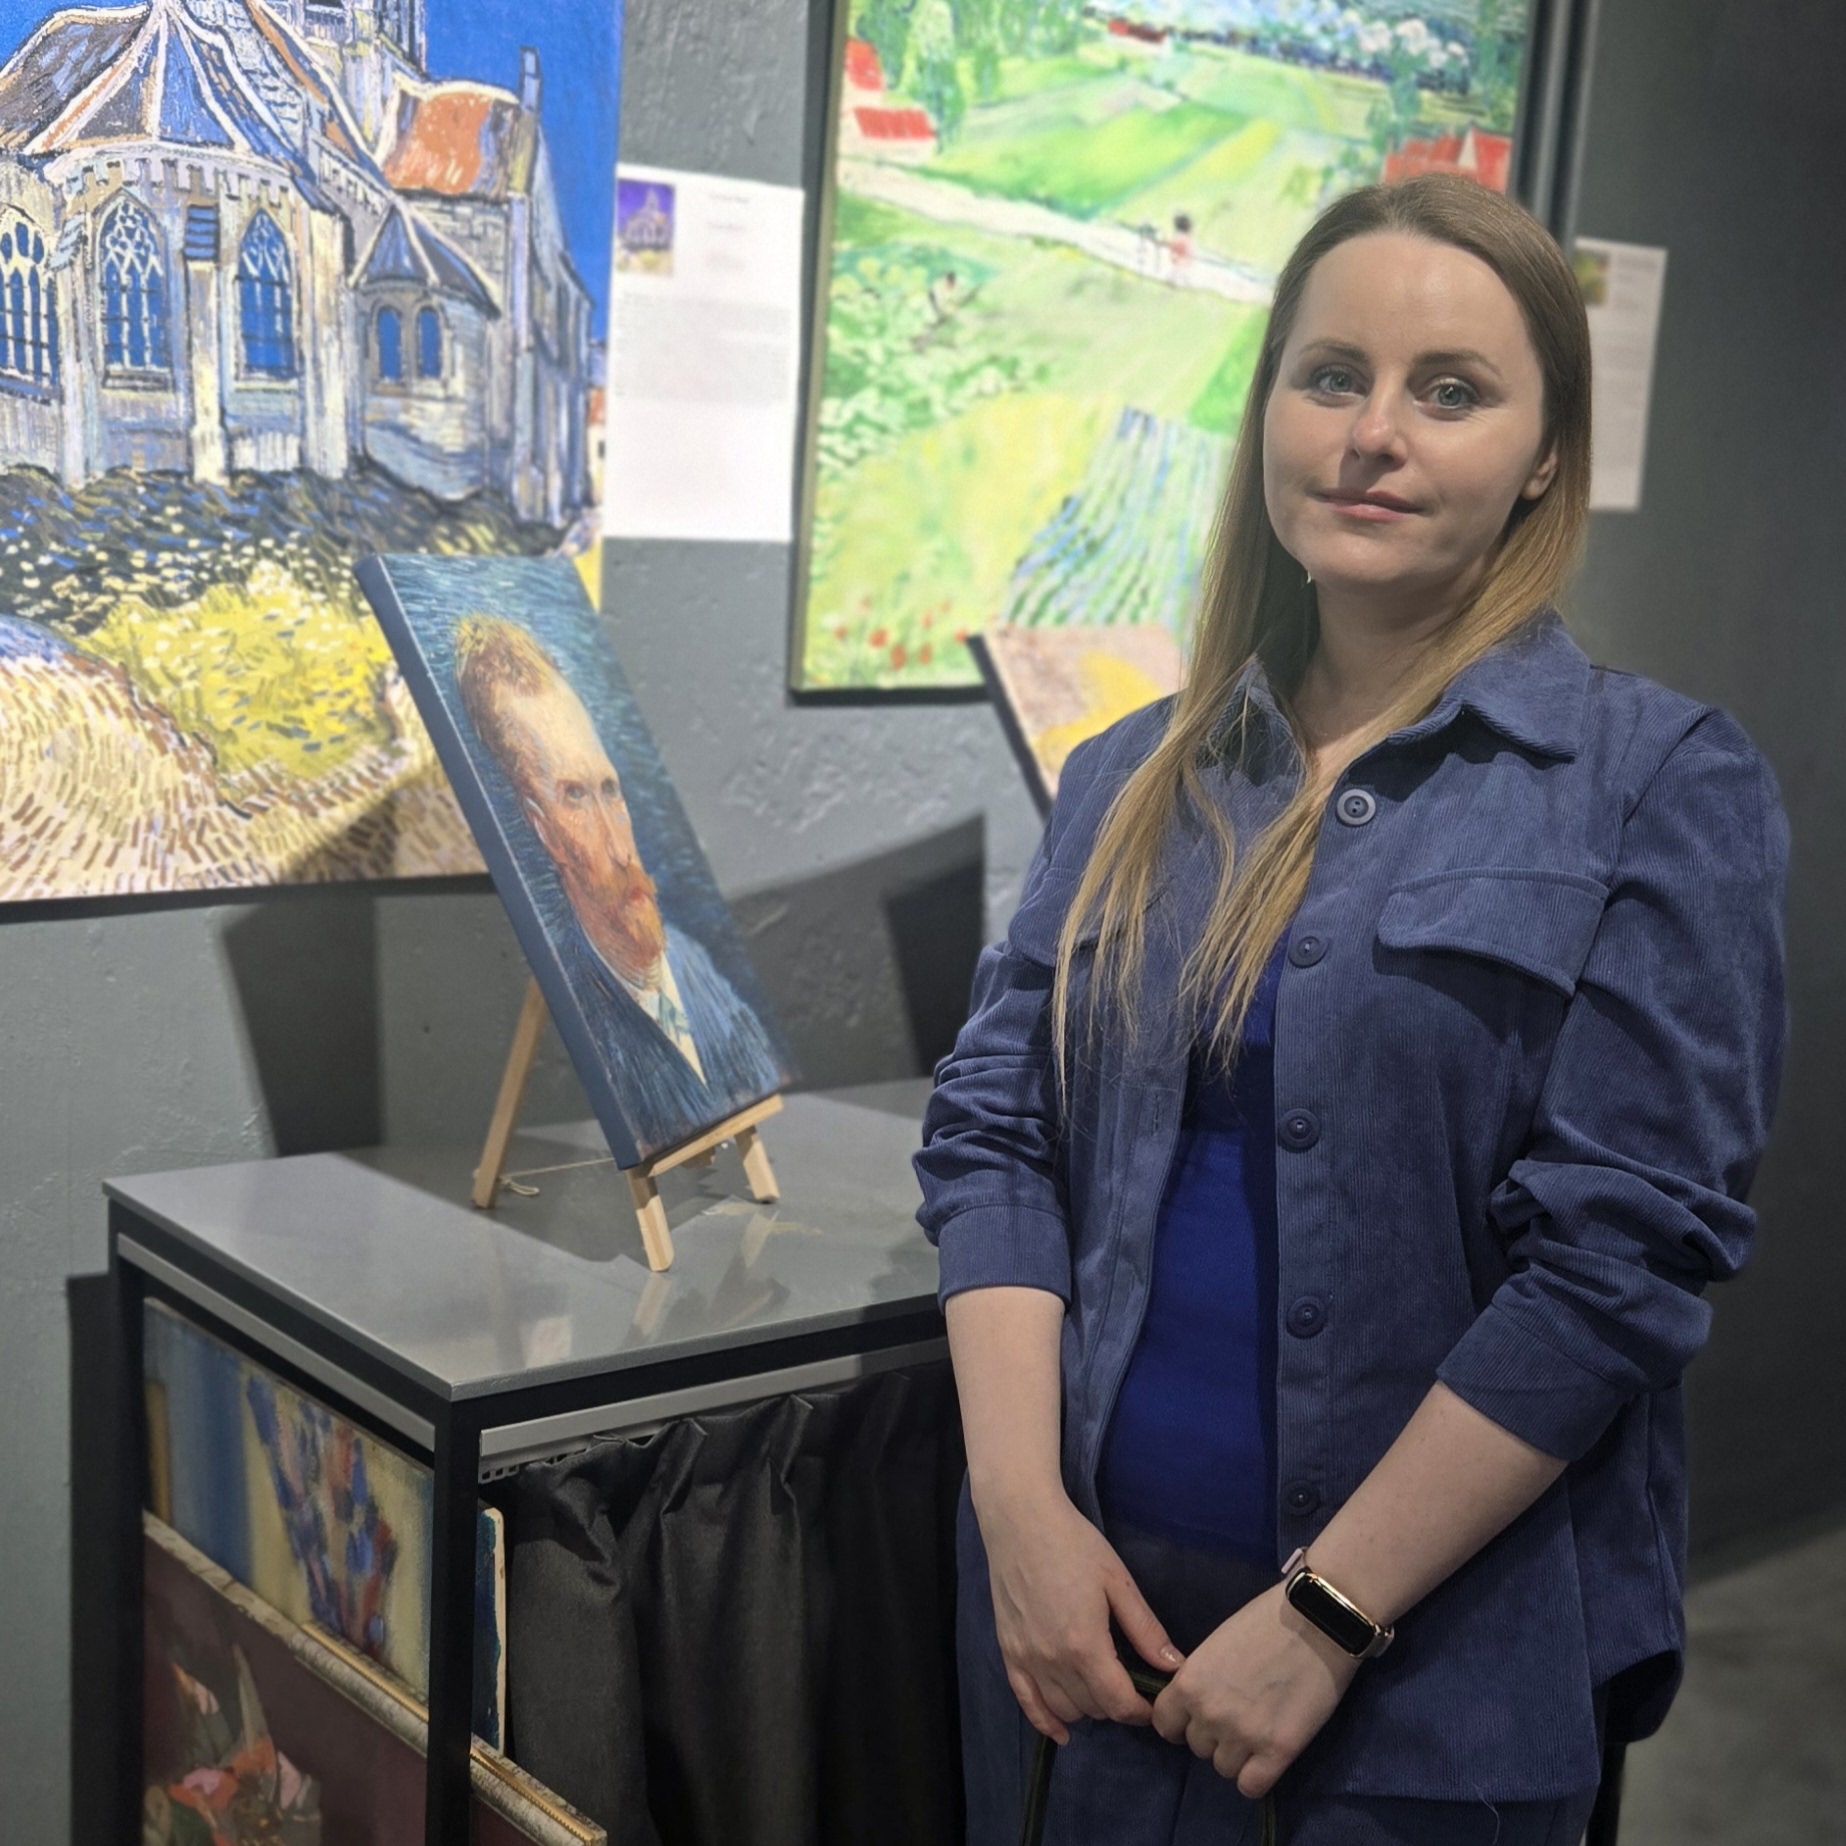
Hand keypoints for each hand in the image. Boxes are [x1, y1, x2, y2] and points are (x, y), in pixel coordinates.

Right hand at [978, 1487, 1182, 1744]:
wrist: (1020, 1520)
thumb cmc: (1074, 1544)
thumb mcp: (1118, 1582)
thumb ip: (1145, 1630)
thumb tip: (1174, 1667)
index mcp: (1085, 1645)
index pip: (1119, 1704)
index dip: (1142, 1710)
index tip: (1154, 1701)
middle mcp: (1054, 1661)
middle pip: (1094, 1709)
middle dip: (1118, 1705)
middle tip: (1130, 1685)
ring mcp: (1027, 1659)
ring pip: (1065, 1709)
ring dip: (1088, 1708)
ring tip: (1101, 1686)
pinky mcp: (1009, 1652)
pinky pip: (1027, 1703)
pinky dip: (1046, 1721)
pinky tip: (1062, 1731)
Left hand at [1151, 1583, 1358, 1795]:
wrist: (1315, 1619)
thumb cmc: (1265, 1621)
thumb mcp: (1216, 1646)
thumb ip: (1201, 1679)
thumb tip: (1197, 1703)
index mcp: (1189, 1682)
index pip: (1164, 1724)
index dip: (1181, 1723)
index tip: (1197, 1718)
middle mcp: (1209, 1713)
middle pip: (1197, 1747)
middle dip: (1214, 1735)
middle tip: (1239, 1716)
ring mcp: (1242, 1735)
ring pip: (1224, 1768)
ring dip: (1237, 1755)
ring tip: (1258, 1730)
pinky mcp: (1277, 1751)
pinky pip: (1251, 1786)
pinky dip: (1257, 1777)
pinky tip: (1268, 1756)